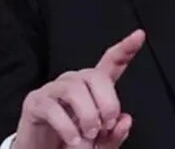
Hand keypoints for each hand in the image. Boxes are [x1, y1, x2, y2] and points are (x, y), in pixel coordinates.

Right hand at [13, 30, 145, 148]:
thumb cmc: (72, 144)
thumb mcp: (99, 145)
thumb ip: (114, 135)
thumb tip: (125, 120)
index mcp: (92, 90)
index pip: (110, 63)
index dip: (125, 49)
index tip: (139, 36)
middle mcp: (72, 83)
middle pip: (94, 75)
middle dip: (107, 102)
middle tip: (107, 125)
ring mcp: (52, 91)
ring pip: (74, 89)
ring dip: (87, 115)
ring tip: (88, 135)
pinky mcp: (35, 103)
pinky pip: (53, 107)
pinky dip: (67, 127)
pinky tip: (73, 139)